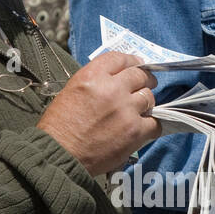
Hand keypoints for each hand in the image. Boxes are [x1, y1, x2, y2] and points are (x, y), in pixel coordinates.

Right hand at [36, 52, 160, 175]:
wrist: (60, 155)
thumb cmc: (60, 126)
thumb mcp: (71, 91)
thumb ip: (95, 81)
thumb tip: (116, 79)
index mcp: (92, 76)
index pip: (120, 58)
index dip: (131, 61)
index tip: (137, 66)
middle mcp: (111, 89)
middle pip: (140, 76)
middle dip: (144, 80)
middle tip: (144, 86)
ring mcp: (126, 110)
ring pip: (149, 98)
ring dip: (145, 104)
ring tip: (138, 111)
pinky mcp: (135, 131)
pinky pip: (154, 123)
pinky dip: (150, 125)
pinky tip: (142, 128)